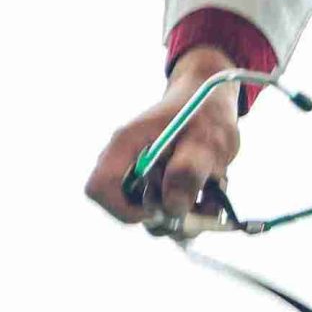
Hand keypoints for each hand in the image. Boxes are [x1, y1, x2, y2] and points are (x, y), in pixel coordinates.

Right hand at [87, 47, 243, 223]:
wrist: (211, 96)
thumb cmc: (205, 110)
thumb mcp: (206, 138)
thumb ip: (188, 171)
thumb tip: (171, 207)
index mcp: (127, 144)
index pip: (99, 188)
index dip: (124, 209)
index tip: (160, 208)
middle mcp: (128, 161)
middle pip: (126, 207)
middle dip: (165, 215)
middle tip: (199, 203)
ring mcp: (142, 173)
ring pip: (152, 213)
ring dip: (186, 213)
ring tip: (211, 189)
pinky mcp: (158, 181)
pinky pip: (169, 209)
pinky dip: (194, 209)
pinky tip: (211, 188)